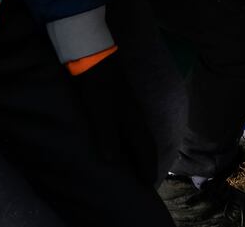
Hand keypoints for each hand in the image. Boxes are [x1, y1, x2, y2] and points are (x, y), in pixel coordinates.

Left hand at [71, 54, 157, 178]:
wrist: (95, 58)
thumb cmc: (98, 87)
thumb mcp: (101, 113)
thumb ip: (107, 136)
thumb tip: (112, 162)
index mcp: (134, 122)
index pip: (146, 151)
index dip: (147, 168)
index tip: (148, 186)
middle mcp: (136, 118)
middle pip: (146, 145)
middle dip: (148, 163)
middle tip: (145, 180)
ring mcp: (130, 110)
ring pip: (139, 137)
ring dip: (140, 153)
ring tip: (136, 167)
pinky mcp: (121, 105)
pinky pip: (131, 131)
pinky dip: (131, 143)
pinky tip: (123, 145)